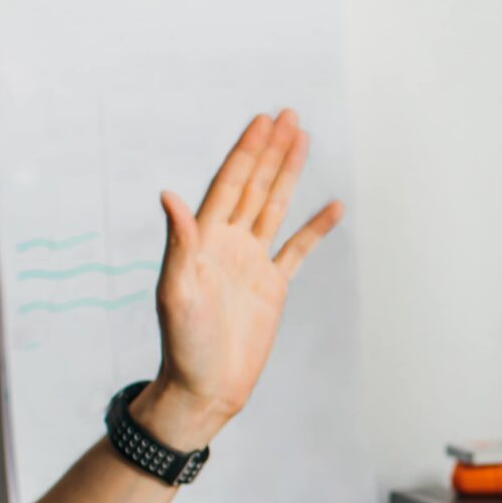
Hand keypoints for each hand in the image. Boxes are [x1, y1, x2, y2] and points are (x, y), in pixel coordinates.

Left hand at [136, 111, 344, 451]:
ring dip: (288, 174)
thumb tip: (169, 196)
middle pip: (254, 185)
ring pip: (274, 207)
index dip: (246, 151)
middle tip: (287, 115)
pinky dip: (315, 227)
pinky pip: (298, 249)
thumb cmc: (183, 345)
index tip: (262, 122)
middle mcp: (228, 244)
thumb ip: (179, 243)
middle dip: (270, 150)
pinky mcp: (272, 286)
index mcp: (204, 240)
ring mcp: (252, 262)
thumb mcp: (176, 292)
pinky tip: (332, 206)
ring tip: (303, 140)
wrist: (205, 388)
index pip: (228, 183)